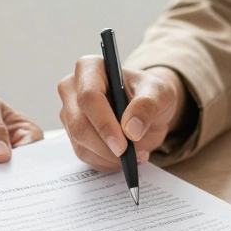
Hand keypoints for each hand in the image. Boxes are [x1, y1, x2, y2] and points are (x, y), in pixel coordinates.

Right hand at [57, 59, 185, 170]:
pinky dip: (107, 162)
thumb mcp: (160, 94)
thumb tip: (131, 129)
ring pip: (81, 144)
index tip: (123, 145)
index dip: (104, 124)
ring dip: (110, 157)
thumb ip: (147, 106)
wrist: (147, 111)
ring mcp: (70, 113)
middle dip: (106, 147)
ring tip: (137, 154)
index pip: (89, 97)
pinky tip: (126, 157)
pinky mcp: (73, 134)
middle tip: (131, 157)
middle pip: (79, 124)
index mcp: (90, 68)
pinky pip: (85, 156)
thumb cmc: (151, 95)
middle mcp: (73, 88)